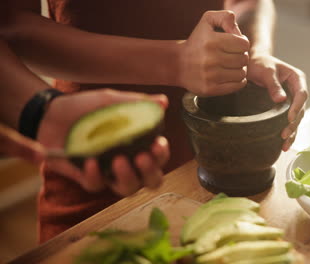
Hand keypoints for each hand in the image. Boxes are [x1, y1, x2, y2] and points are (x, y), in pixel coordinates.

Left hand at [37, 89, 169, 195]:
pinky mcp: (88, 178)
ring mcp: (109, 173)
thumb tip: (164, 101)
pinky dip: (95, 175)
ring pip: (128, 189)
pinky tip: (91, 162)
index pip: (159, 157)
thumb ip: (138, 104)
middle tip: (142, 157)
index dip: (161, 154)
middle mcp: (129, 162)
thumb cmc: (86, 107)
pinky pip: (96, 185)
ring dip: (128, 177)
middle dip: (150, 172)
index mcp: (139, 145)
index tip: (157, 144)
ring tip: (118, 160)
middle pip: (150, 180)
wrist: (51, 113)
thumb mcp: (112, 101)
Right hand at [179, 10, 249, 95]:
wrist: (178, 64)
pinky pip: (237, 86)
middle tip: (232, 56)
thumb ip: (225, 17)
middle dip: (241, 56)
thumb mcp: (207, 21)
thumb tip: (238, 31)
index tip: (235, 45)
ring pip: (242, 73)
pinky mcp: (211, 89)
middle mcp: (210, 59)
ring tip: (231, 66)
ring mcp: (210, 76)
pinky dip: (238, 81)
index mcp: (211, 41)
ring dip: (240, 69)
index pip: (243, 44)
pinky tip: (231, 75)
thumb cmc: (197, 41)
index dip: (242, 43)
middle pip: (244, 59)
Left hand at [247, 53, 307, 150]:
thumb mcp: (267, 71)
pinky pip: (289, 121)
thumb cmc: (260, 64)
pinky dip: (288, 132)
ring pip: (296, 118)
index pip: (302, 94)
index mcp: (297, 78)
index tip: (289, 118)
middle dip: (293, 124)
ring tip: (285, 144)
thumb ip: (273, 85)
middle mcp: (297, 90)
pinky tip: (284, 144)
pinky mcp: (285, 108)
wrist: (253, 63)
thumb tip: (281, 100)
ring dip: (292, 132)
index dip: (297, 107)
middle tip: (284, 135)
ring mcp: (292, 100)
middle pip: (300, 109)